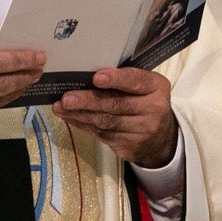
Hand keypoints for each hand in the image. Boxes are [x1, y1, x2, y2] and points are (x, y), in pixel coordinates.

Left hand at [53, 68, 177, 168]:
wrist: (160, 139)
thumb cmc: (145, 102)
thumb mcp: (144, 86)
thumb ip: (124, 79)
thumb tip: (86, 73)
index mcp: (157, 87)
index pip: (136, 81)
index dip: (116, 79)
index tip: (96, 77)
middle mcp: (153, 109)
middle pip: (116, 105)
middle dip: (89, 100)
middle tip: (67, 98)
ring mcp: (142, 131)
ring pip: (106, 122)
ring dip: (80, 114)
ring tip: (61, 107)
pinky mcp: (129, 147)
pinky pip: (101, 135)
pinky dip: (83, 125)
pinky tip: (70, 118)